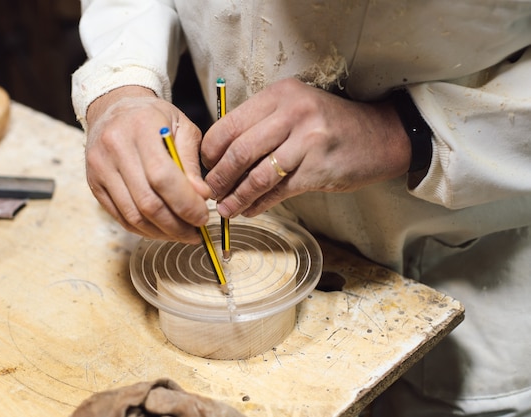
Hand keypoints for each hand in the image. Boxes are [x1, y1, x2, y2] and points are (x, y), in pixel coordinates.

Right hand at [85, 86, 211, 242]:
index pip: (163, 177)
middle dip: (176, 225)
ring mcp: (100, 168)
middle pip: (147, 202)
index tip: (203, 217)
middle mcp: (115, 148)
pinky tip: (162, 229)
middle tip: (196, 232)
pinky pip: (120, 217)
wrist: (114, 107)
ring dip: (161, 232)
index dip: (185, 203)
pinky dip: (144, 230)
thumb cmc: (154, 118)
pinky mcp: (94, 184)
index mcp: (141, 128)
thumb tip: (202, 196)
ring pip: (133, 216)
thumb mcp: (182, 127)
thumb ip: (191, 161)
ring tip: (182, 234)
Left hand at [201, 78, 410, 217]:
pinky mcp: (318, 168)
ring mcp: (307, 140)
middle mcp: (292, 112)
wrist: (381, 136)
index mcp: (279, 94)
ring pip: (256, 175)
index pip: (229, 125)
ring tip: (226, 209)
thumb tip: (222, 157)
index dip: (210, 152)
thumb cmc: (331, 125)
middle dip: (218, 177)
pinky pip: (278, 191)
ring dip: (236, 196)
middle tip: (210, 193)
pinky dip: (259, 204)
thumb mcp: (295, 110)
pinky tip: (249, 210)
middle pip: (239, 151)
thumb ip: (262, 125)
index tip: (205, 168)